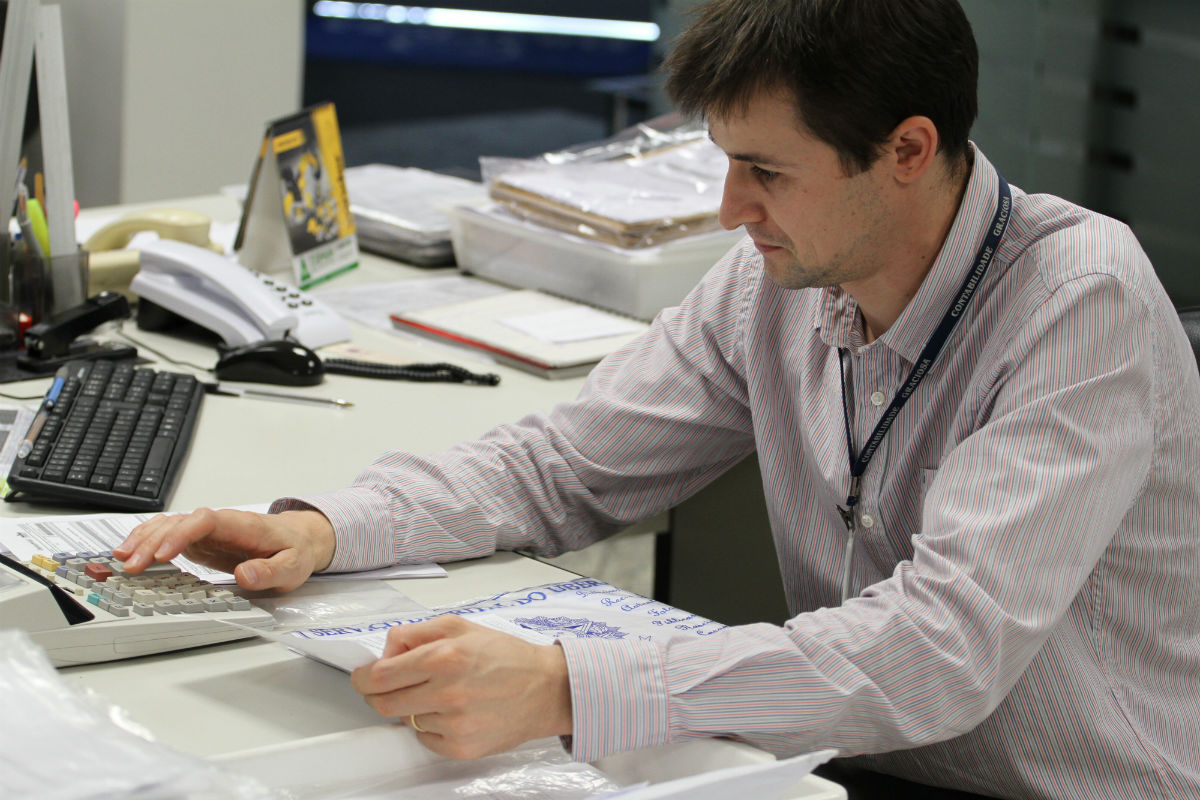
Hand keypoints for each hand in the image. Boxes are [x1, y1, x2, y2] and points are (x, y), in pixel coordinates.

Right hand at [113, 508, 335, 591]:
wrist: (297, 539)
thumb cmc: (294, 551)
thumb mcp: (292, 567)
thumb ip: (270, 572)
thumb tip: (245, 575)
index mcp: (242, 525)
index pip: (206, 520)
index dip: (182, 534)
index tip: (165, 554)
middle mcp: (220, 523)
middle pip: (181, 522)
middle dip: (154, 542)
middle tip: (132, 566)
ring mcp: (207, 531)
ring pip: (170, 525)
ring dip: (144, 539)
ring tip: (121, 559)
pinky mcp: (199, 540)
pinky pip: (168, 535)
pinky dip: (147, 540)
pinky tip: (130, 552)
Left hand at [350, 616, 572, 758]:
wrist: (545, 688)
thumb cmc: (504, 654)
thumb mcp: (459, 626)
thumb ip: (416, 633)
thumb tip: (385, 652)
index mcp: (442, 657)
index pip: (378, 676)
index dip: (363, 677)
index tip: (363, 676)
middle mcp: (446, 693)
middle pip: (383, 703)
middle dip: (379, 694)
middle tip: (393, 686)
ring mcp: (454, 725)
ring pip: (406, 720)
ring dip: (413, 707)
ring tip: (442, 694)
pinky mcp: (461, 748)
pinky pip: (426, 738)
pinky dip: (431, 726)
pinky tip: (454, 712)